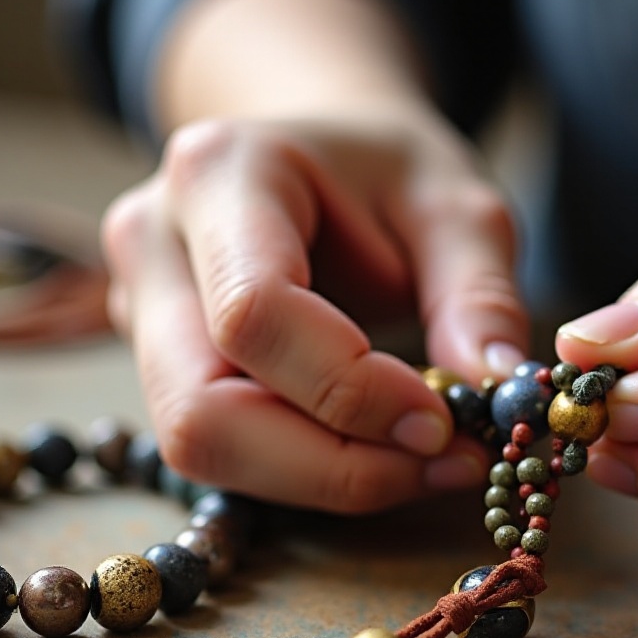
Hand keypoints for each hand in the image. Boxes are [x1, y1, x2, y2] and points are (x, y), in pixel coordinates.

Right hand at [103, 110, 528, 510]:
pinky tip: (379, 452)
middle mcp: (154, 246)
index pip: (255, 314)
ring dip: (323, 479)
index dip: (350, 392)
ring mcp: (142, 311)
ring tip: (424, 460)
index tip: (443, 424)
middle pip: (204, 410)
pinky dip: (309, 472)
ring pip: (203, 446)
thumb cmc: (386, 171)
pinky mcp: (158, 365)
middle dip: (333, 465)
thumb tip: (495, 392)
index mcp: (219, 173)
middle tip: (444, 463)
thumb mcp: (456, 203)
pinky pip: (225, 449)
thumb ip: (478, 294)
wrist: (318, 159)